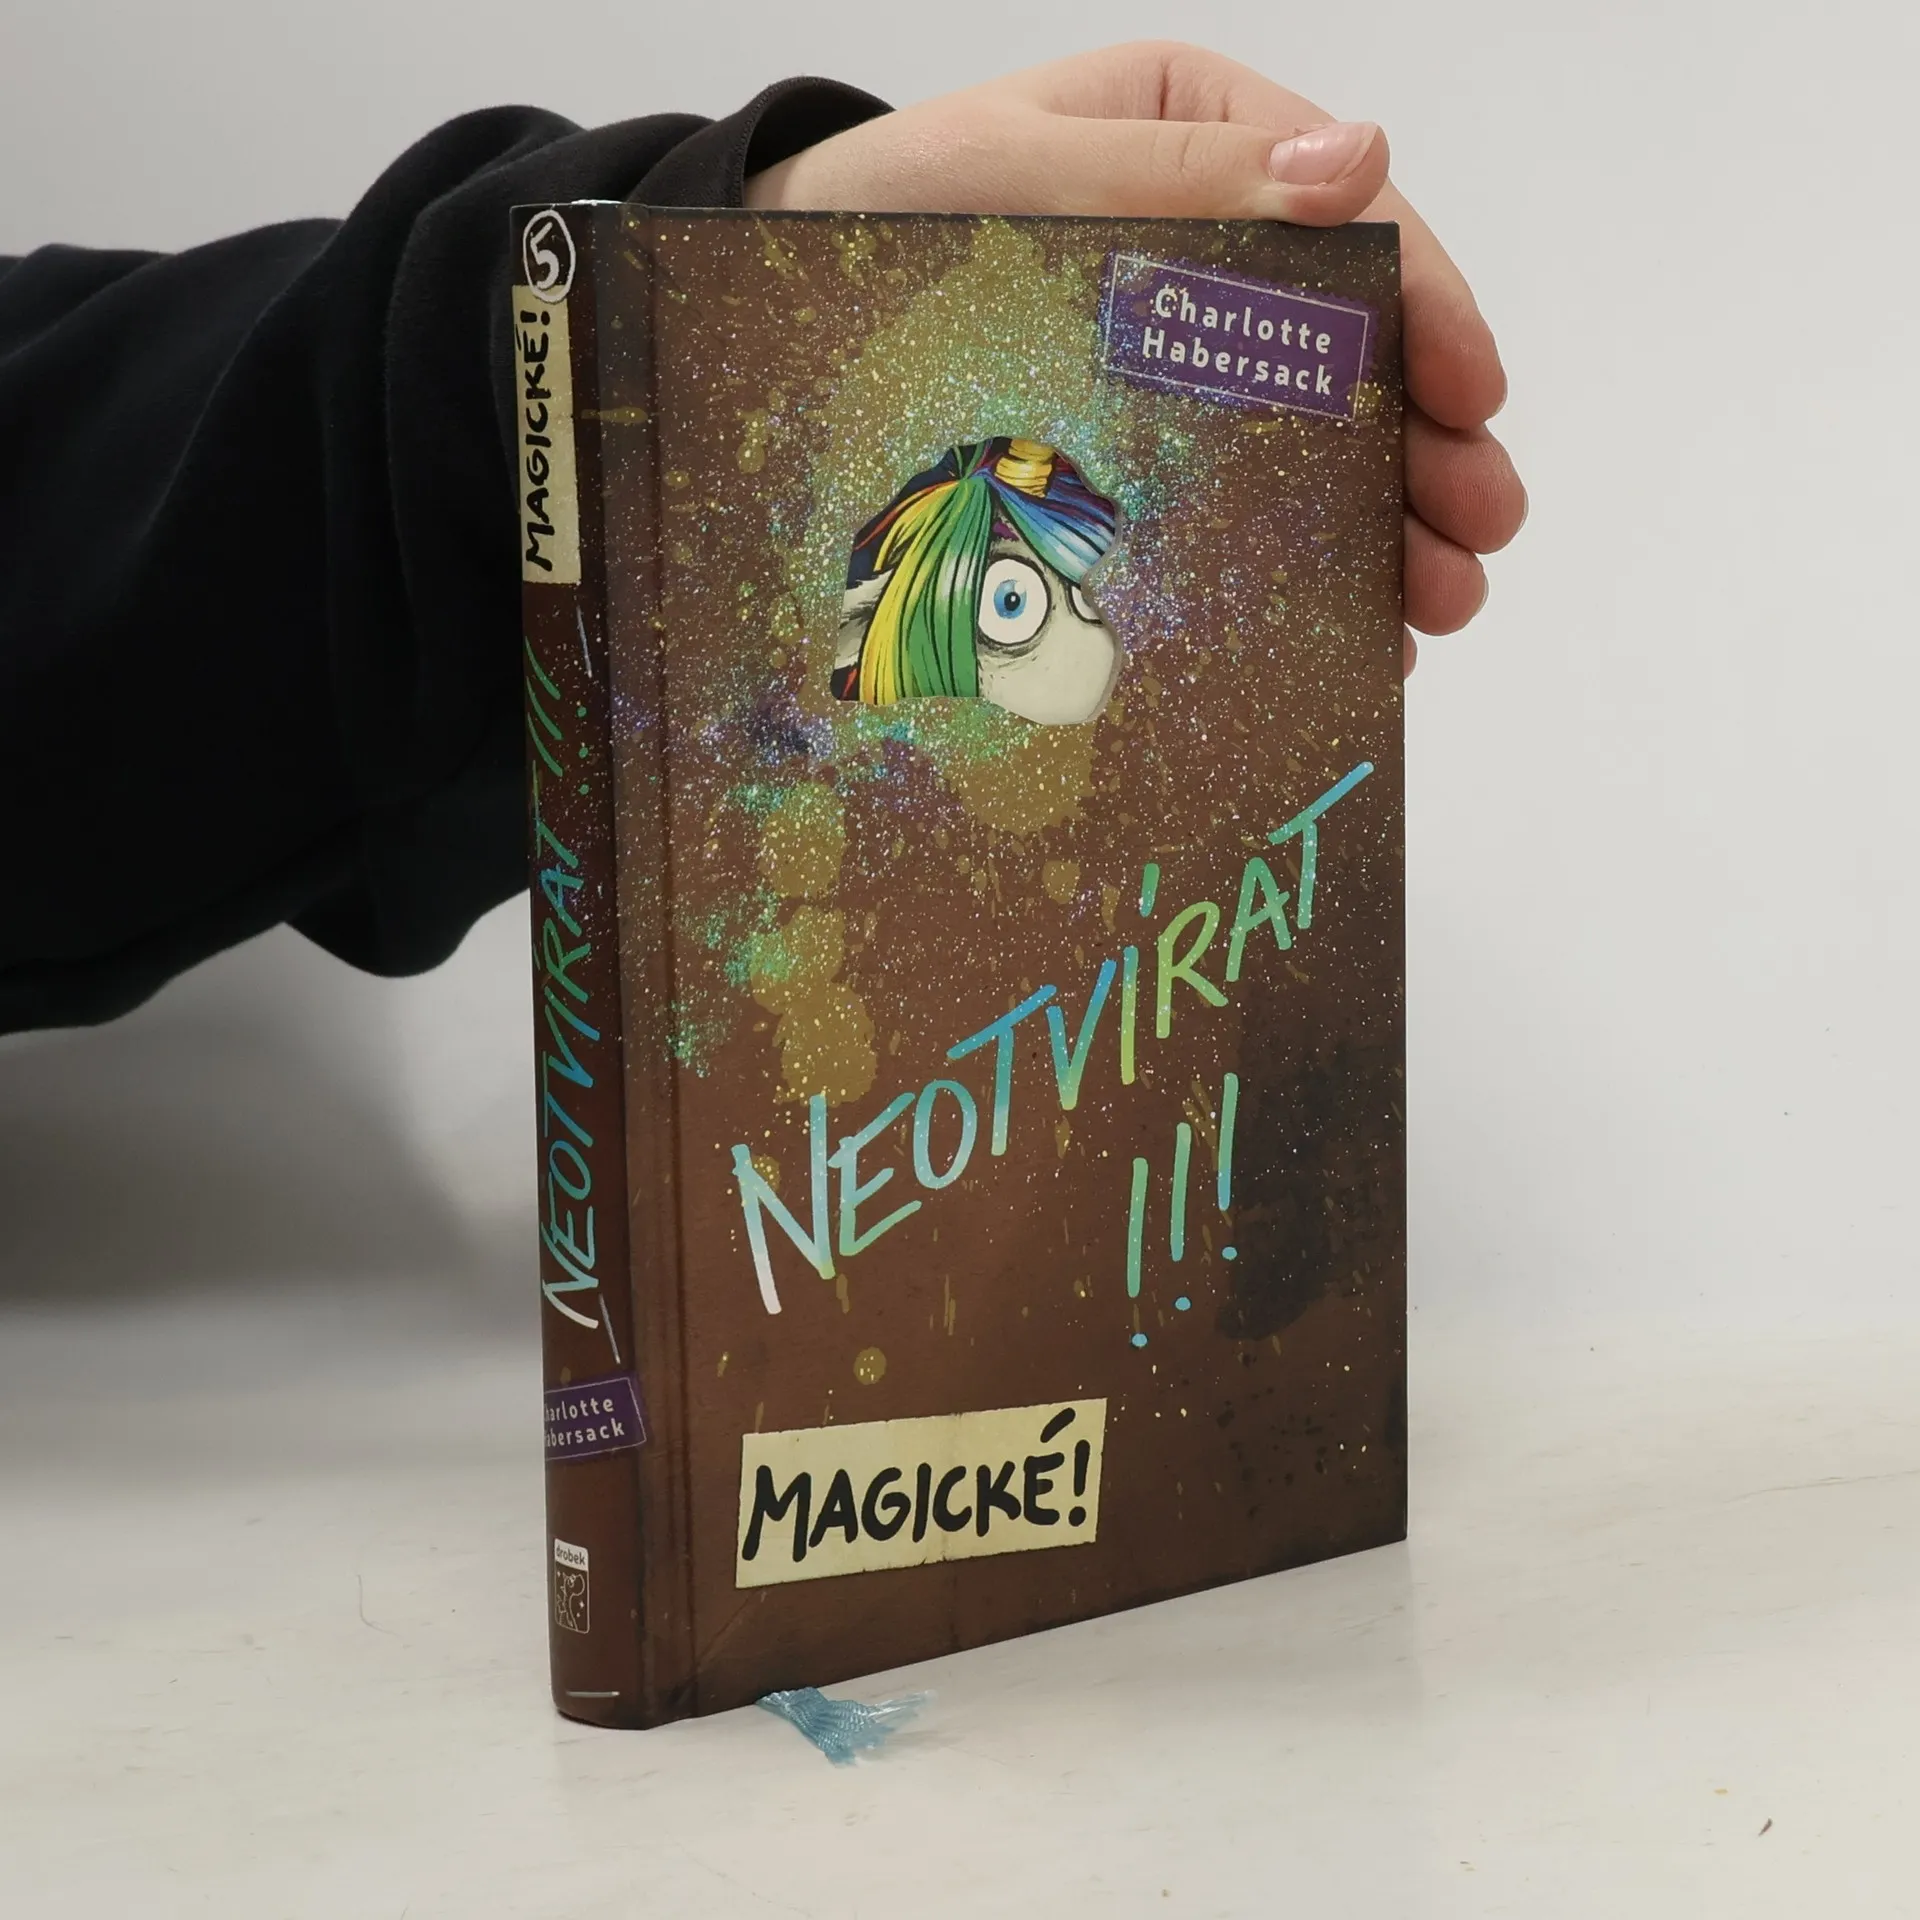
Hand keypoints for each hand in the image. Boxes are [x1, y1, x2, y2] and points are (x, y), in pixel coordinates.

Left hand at [749, 42, 1524, 674]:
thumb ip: (1175, 171)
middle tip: (1477, 537)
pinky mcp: (1146, 441)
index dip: (1428, 312)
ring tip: (1437, 603)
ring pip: (1317, 433)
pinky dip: (1299, 558)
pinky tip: (1345, 616)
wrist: (780, 299)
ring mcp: (1185, 353)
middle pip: (1356, 346)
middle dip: (1428, 444)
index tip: (1474, 398)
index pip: (1355, 219)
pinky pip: (1241, 494)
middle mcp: (1217, 247)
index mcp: (1208, 139)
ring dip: (1388, 518)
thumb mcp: (1019, 168)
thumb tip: (1354, 162)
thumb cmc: (885, 213)